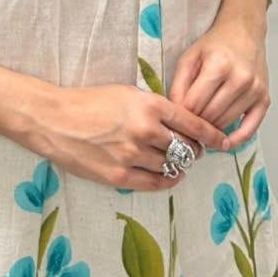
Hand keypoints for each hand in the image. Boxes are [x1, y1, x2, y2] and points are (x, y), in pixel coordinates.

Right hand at [36, 83, 231, 191]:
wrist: (55, 119)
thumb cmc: (90, 101)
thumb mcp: (127, 93)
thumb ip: (154, 107)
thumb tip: (179, 122)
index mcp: (149, 104)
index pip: (192, 122)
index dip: (210, 134)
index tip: (222, 141)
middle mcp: (145, 129)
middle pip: (185, 147)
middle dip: (194, 151)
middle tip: (195, 151)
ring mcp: (132, 155)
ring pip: (171, 166)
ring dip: (179, 166)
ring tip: (178, 162)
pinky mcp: (118, 176)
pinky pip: (154, 184)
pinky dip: (166, 181)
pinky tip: (168, 176)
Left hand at [167, 19, 270, 150]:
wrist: (244, 32)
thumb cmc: (215, 45)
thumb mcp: (190, 57)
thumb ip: (179, 84)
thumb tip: (175, 112)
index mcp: (218, 65)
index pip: (194, 104)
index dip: (181, 114)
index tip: (175, 119)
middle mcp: (240, 78)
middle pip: (210, 116)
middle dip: (196, 123)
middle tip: (187, 124)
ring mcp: (255, 90)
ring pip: (226, 124)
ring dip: (212, 129)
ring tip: (202, 125)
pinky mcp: (265, 99)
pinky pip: (251, 129)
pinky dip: (237, 139)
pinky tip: (224, 142)